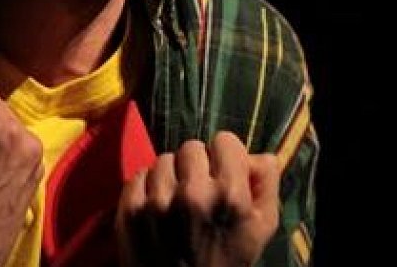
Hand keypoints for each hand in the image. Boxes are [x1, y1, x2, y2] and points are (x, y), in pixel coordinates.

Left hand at [116, 131, 280, 266]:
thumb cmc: (226, 262)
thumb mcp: (262, 230)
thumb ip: (267, 186)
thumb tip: (260, 155)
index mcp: (230, 196)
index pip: (224, 141)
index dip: (225, 157)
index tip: (222, 173)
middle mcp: (193, 193)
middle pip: (192, 147)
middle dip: (197, 165)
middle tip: (199, 190)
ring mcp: (157, 201)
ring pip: (163, 159)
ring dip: (171, 176)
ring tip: (177, 202)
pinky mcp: (130, 211)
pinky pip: (139, 176)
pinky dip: (147, 188)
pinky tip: (157, 210)